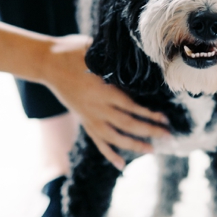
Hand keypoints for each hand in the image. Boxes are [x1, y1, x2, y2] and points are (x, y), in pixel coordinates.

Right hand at [39, 34, 169, 170]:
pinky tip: (121, 164)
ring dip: (134, 145)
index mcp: (103, 91)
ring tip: (152, 150)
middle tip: (169, 136)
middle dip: (150, 132)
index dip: (149, 115)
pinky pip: (97, 141)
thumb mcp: (97, 52)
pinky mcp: (83, 120)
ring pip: (114, 138)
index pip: (132, 107)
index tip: (165, 119)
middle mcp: (97, 108)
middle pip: (127, 125)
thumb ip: (116, 60)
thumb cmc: (74, 52)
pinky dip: (109, 154)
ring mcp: (89, 117)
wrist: (48, 63)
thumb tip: (141, 56)